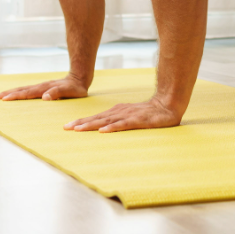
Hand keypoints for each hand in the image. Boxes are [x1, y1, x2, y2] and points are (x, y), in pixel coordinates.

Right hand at [0, 74, 89, 101]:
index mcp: (45, 89)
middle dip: (7, 93)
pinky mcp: (42, 88)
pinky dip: (17, 92)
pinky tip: (13, 95)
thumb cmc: (76, 88)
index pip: (28, 93)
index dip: (16, 96)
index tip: (4, 99)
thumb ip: (57, 93)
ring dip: (10, 92)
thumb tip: (45, 97)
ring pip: (22, 89)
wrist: (80, 78)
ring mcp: (40, 87)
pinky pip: (27, 90)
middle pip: (21, 89)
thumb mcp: (69, 91)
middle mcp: (41, 87)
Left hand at [64, 96, 181, 132]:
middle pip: (98, 118)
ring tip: (79, 130)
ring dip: (92, 125)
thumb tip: (102, 127)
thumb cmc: (148, 112)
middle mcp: (120, 111)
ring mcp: (129, 115)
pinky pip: (124, 125)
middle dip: (81, 123)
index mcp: (117, 111)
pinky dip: (113, 127)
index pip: (97, 117)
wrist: (168, 104)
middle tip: (66, 128)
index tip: (67, 126)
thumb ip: (117, 120)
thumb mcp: (130, 115)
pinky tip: (104, 131)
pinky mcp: (139, 120)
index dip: (82, 121)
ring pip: (107, 121)